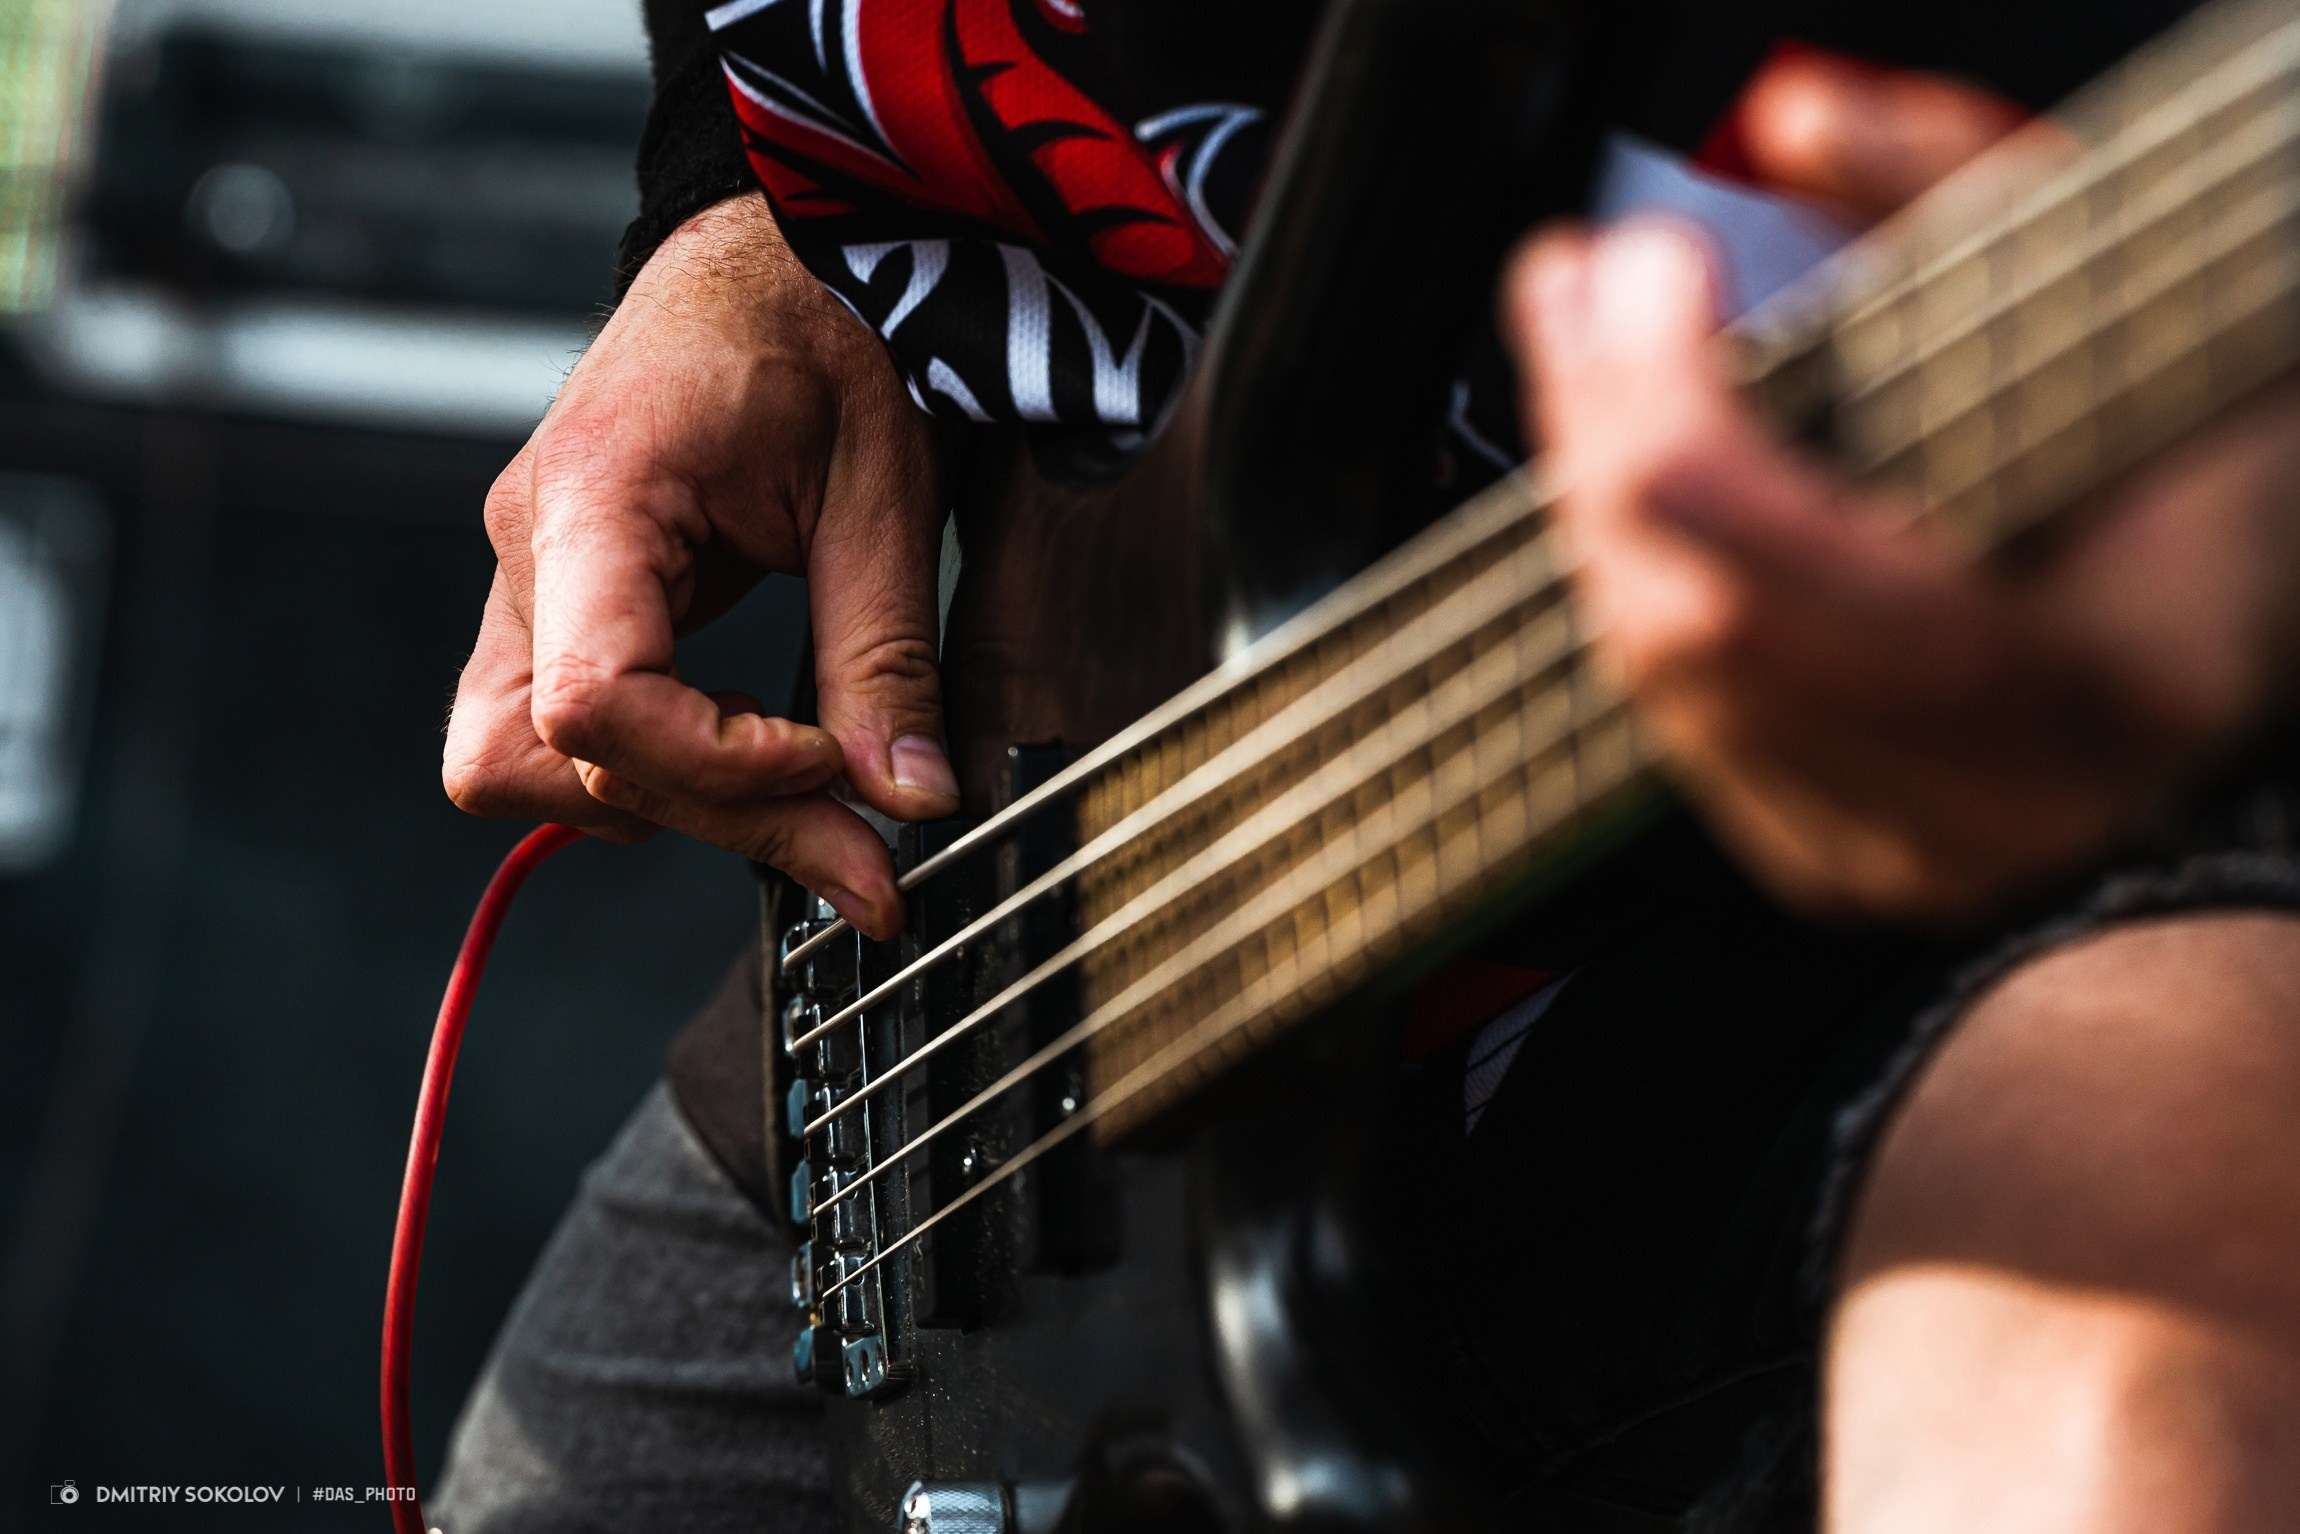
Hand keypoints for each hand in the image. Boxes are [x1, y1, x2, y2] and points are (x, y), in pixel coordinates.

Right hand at [442, 195, 954, 938]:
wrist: (775, 254)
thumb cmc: (823, 332)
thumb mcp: (884, 491)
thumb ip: (886, 656)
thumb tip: (908, 801)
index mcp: (598, 494)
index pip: (594, 700)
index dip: (715, 766)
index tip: (834, 765)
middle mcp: (532, 544)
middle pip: (552, 760)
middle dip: (717, 818)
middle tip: (864, 857)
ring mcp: (530, 575)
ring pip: (516, 763)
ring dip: (659, 805)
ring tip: (800, 796)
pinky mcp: (560, 600)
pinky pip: (558, 730)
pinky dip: (650, 770)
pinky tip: (757, 753)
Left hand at [1505, 55, 2299, 921]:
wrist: (2212, 622)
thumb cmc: (2186, 459)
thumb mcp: (2121, 292)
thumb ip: (1965, 187)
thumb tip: (1798, 120)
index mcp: (2106, 686)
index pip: (1864, 601)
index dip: (1715, 446)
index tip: (1653, 272)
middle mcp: (1995, 806)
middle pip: (1710, 636)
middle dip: (1610, 440)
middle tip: (1580, 285)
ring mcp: (1899, 850)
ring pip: (1660, 678)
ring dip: (1589, 493)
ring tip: (1580, 340)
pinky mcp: (1824, 855)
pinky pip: (1665, 711)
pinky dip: (1623, 570)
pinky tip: (1615, 461)